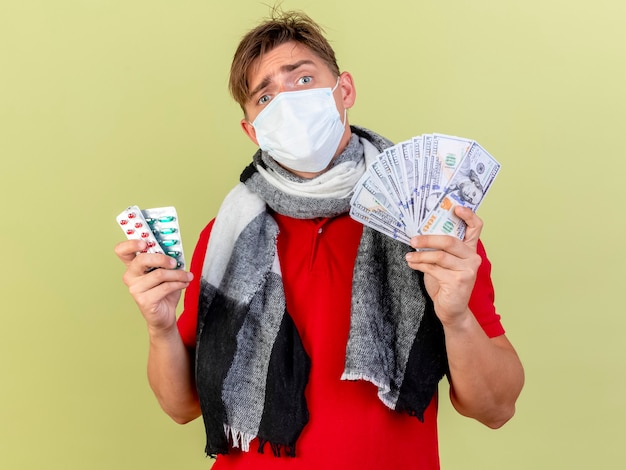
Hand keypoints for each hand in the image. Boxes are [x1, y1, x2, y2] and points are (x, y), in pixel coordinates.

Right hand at [114, 239, 192, 332]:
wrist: (165, 316)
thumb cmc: (164, 292)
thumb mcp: (166, 272)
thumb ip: (166, 261)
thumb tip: (175, 251)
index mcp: (133, 266)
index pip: (122, 251)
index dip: (130, 244)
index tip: (145, 242)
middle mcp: (130, 276)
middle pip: (141, 260)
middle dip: (161, 258)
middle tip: (174, 262)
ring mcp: (135, 289)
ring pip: (158, 274)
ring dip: (177, 274)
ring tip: (187, 276)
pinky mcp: (144, 300)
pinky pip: (164, 287)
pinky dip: (178, 284)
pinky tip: (184, 283)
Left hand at [405, 206, 482, 326]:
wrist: (452, 309)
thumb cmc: (446, 282)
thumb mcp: (444, 262)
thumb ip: (439, 248)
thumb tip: (418, 233)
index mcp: (470, 248)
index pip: (476, 227)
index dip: (468, 214)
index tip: (455, 207)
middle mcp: (472, 257)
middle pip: (450, 240)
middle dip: (428, 239)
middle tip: (413, 240)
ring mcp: (468, 269)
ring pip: (440, 256)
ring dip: (420, 255)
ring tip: (409, 256)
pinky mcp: (459, 281)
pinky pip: (434, 269)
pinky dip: (420, 265)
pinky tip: (412, 264)